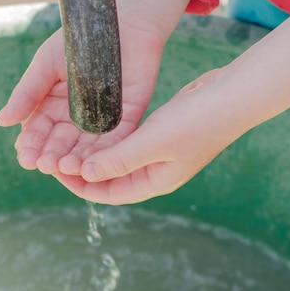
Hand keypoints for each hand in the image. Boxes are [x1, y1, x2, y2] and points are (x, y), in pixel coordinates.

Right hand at [0, 0, 191, 175]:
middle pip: (62, 144)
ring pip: (88, 147)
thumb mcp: (46, 64)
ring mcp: (102, 119)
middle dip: (53, 157)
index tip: (26, 158)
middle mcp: (77, 117)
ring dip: (77, 160)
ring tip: (67, 168)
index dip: (32, 146)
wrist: (121, 20)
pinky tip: (96, 162)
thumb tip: (1, 121)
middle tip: (46, 167)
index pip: (39, 132)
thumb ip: (27, 93)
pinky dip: (107, 152)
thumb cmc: (78, 39)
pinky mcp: (128, 117)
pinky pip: (117, 139)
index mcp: (53, 106)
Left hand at [53, 68, 245, 204]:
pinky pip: (127, 142)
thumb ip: (120, 159)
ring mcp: (160, 153)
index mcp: (155, 181)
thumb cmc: (198, 121)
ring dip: (94, 154)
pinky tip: (92, 126)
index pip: (109, 194)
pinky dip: (108, 139)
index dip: (80, 186)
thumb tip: (85, 175)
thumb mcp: (154, 142)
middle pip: (110, 179)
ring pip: (117, 159)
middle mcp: (156, 171)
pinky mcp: (162, 134)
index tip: (56, 171)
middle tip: (56, 156)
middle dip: (83, 170)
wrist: (233, 96)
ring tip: (68, 142)